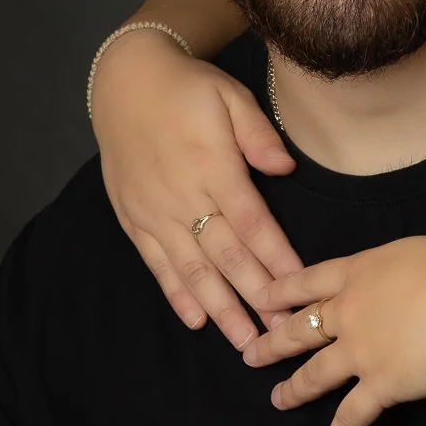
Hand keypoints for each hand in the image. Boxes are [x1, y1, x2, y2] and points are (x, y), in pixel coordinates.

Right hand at [91, 31, 301, 347]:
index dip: (277, 259)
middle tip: (284, 334)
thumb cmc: (188, 89)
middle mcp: (182, 196)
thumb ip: (258, 134)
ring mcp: (154, 212)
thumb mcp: (230, 96)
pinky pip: (157, 264)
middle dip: (257, 298)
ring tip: (246, 342)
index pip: (253, 224)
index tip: (301, 290)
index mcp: (213, 167)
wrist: (124, 82)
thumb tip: (286, 168)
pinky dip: (176, 294)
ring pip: (192, 270)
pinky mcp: (134, 219)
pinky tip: (196, 321)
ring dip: (221, 310)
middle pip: (226, 256)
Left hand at [245, 237, 425, 425]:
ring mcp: (360, 352)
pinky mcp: (380, 385)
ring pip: (315, 375)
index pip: (308, 281)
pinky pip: (352, 415)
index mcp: (357, 273)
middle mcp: (348, 313)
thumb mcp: (410, 250)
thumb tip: (392, 280)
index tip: (261, 299)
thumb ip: (388, 268)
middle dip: (273, 343)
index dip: (282, 291)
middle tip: (251, 353)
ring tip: (277, 399)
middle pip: (300, 329)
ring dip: (293, 389)